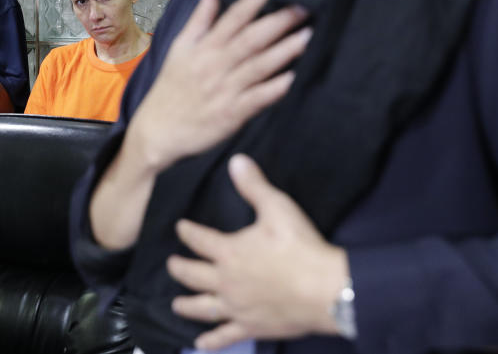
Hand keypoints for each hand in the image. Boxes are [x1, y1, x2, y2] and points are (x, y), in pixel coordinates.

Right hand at [126, 0, 310, 170]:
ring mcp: (225, 90)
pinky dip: (275, 88)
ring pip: (259, 66)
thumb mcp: (180, 47)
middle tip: (305, 7)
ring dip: (285, 50)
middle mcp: (216, 64)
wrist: (158, 131)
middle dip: (280, 21)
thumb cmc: (171, 87)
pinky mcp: (232, 114)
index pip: (235, 15)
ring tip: (307, 35)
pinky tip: (293, 78)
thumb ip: (200, 18)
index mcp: (204, 46)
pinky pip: (258, 98)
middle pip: (252, 38)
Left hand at [167, 154, 346, 349]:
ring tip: (176, 304)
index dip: (187, 231)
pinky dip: (211, 341)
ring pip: (202, 307)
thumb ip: (254, 186)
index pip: (199, 239)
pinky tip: (200, 344)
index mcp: (229, 252)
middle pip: (193, 275)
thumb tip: (236, 161)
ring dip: (187, 305)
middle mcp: (226, 282)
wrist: (325, 289)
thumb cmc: (301, 247)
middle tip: (172, 264)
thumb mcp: (277, 208)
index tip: (180, 227)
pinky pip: (225, 336)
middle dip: (180, 268)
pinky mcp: (251, 327)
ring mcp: (237, 307)